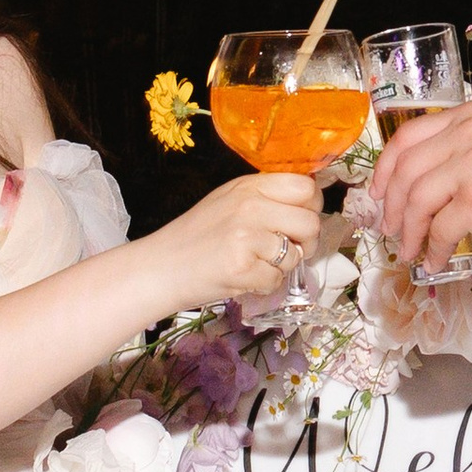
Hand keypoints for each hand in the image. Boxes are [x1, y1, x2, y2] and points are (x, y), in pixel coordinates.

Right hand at [153, 169, 325, 314]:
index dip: (311, 207)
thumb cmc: (196, 237)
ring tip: (255, 263)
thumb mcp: (228, 200)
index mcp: (249, 186)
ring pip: (296, 255)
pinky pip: (277, 280)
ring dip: (282, 266)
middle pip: (310, 222)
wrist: (160, 267)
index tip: (299, 220)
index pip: (306, 187)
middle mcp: (251, 206)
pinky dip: (264, 284)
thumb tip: (308, 204)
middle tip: (287, 249)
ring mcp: (247, 236)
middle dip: (306, 242)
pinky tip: (243, 277)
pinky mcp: (243, 267)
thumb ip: (265, 197)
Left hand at [376, 104, 471, 267]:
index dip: (386, 167)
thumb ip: (463, 152)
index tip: (378, 191)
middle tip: (391, 228)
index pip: (409, 134)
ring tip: (409, 249)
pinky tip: (434, 260)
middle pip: (407, 169)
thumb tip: (421, 186)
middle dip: (391, 204)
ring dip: (408, 230)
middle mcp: (470, 131)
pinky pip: (439, 228)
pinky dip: (432, 249)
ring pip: (417, 199)